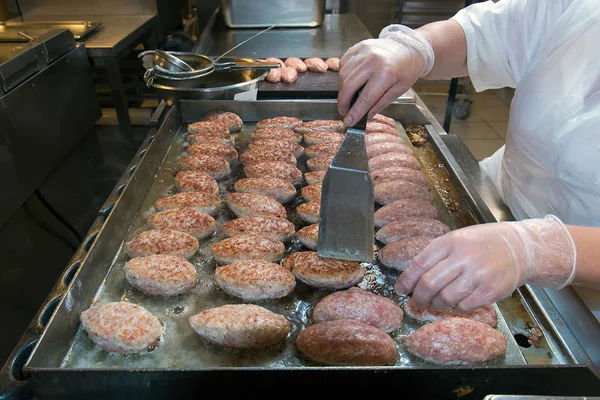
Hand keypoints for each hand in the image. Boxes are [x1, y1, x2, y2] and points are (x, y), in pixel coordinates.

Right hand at [338, 25, 434, 125]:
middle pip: (349, 86)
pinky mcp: (359, 46)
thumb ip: (380, 104)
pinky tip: (348, 82)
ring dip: (341, 89)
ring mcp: (364, 52)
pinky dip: (342, 75)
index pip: (365, 98)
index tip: (348, 121)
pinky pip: (344, 63)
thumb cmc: (407, 70)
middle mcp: (372, 61)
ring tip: (346, 97)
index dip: (355, 112)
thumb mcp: (398, 90)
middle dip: (343, 102)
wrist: (411, 48)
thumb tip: (366, 116)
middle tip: (344, 111)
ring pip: (343, 74)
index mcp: (385, 74)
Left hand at [394, 215, 575, 312]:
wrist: (520, 248)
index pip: (420, 263)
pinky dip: (456, 307)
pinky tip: (457, 301)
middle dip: (419, 297)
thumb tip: (413, 277)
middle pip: (429, 284)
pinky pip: (463, 306)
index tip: (401, 290)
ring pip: (445, 298)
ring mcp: (477, 275)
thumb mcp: (457, 239)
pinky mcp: (489, 291)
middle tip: (417, 302)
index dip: (407, 280)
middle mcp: (463, 257)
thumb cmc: (482, 243)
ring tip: (437, 303)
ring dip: (436, 305)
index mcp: (451, 242)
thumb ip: (436, 254)